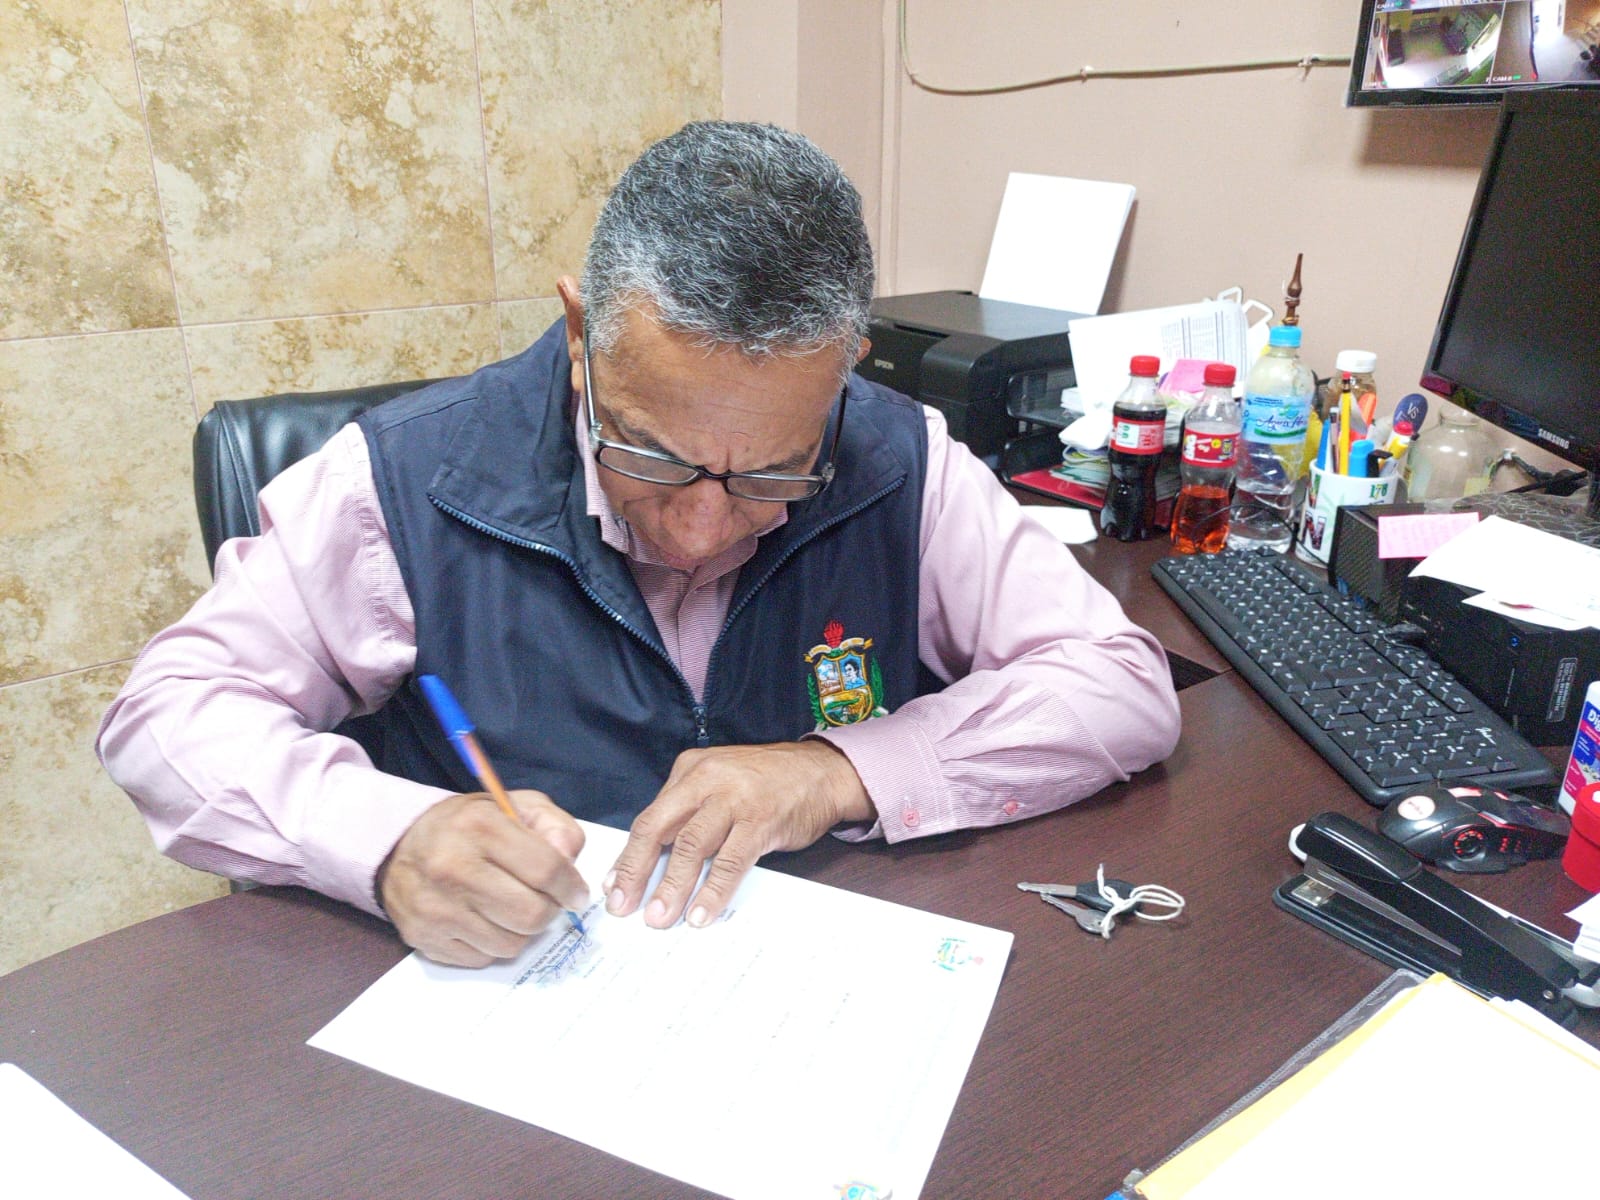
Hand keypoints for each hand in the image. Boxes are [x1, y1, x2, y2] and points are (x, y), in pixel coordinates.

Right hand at [377, 790, 589, 966]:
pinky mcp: (423, 937)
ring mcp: (436, 908)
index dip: (571, 886)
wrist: (399, 845)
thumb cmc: (469, 826)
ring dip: (521, 930)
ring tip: (510, 906)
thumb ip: (556, 828)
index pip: (546, 870)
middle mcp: (453, 868)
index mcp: (480, 827)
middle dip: (548, 911)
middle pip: (531, 914)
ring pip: (510, 943)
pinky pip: (482, 958)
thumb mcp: (516, 807)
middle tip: (544, 901)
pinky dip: (492, 943)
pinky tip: (483, 918)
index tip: (576, 893)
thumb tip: (569, 863)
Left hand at [605, 740, 874, 929]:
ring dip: (672, 887)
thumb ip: (689, 812)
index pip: (649, 817)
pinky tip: (702, 912)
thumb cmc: (766, 783)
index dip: (628, 856)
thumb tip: (655, 860)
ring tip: (660, 917)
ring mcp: (735, 799)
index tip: (613, 887)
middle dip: (637, 871)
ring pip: (692, 846)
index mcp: (689, 771)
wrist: (822, 771)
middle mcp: (707, 780)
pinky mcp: (762, 820)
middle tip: (624, 907)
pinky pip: (731, 861)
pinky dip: (714, 890)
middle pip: (659, 828)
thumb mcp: (719, 782)